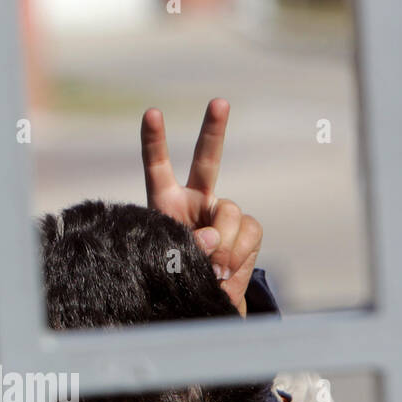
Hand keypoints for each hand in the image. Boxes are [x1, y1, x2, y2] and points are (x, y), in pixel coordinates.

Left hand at [141, 98, 262, 312]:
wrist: (207, 299)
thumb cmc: (179, 278)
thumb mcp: (171, 263)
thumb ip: (188, 248)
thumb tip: (213, 239)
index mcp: (167, 203)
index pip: (158, 167)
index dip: (154, 141)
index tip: (152, 113)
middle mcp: (196, 200)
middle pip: (207, 160)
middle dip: (213, 130)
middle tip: (219, 102)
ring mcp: (223, 213)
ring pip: (230, 211)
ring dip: (223, 243)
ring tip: (213, 269)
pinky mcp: (248, 228)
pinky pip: (249, 232)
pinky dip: (239, 254)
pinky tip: (228, 271)